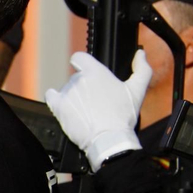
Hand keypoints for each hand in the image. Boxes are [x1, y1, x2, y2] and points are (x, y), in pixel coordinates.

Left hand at [44, 50, 150, 170]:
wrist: (109, 139)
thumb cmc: (123, 116)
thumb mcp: (138, 90)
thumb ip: (142, 69)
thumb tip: (140, 54)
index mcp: (95, 72)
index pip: (79, 57)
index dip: (82, 64)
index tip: (86, 71)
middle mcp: (78, 80)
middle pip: (76, 78)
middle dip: (84, 87)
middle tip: (95, 101)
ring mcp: (67, 93)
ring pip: (67, 89)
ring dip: (74, 97)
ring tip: (86, 110)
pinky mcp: (58, 107)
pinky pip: (51, 96)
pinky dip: (56, 100)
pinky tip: (65, 106)